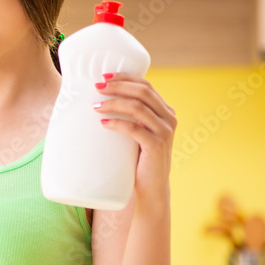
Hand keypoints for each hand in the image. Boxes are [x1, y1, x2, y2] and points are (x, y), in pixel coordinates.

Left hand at [93, 73, 176, 207]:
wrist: (150, 187)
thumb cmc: (139, 158)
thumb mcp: (137, 132)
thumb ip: (130, 117)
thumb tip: (100, 100)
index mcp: (165, 111)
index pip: (146, 86)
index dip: (125, 78)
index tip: (104, 77)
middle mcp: (169, 118)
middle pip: (142, 92)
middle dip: (117, 86)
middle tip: (96, 87)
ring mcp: (165, 131)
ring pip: (137, 107)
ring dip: (113, 103)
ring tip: (95, 106)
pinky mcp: (156, 145)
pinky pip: (134, 128)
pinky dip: (116, 123)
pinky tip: (103, 123)